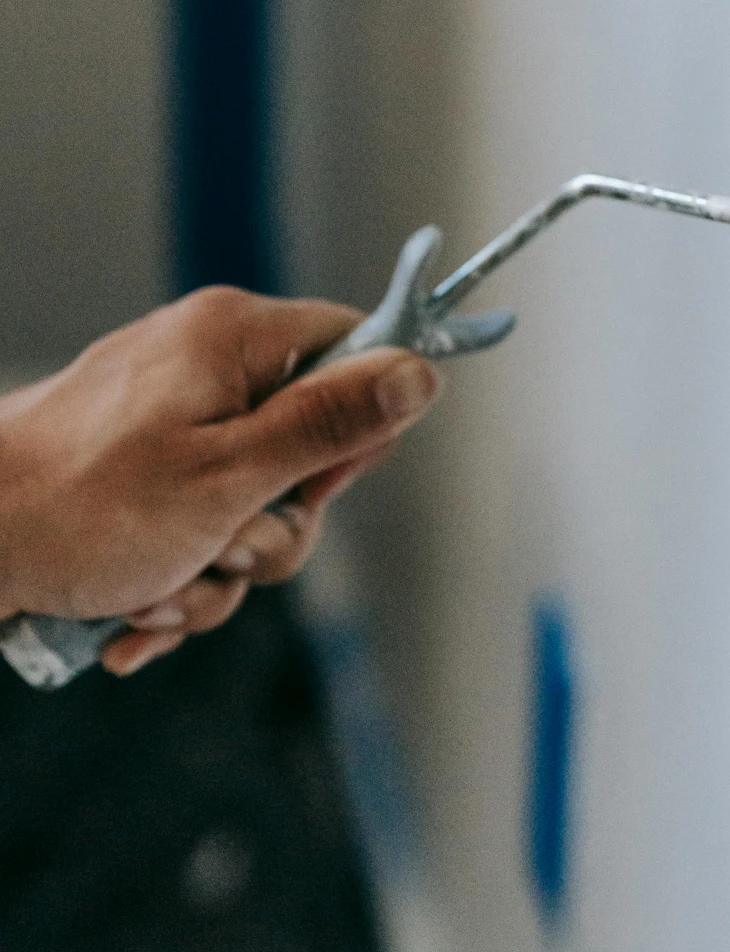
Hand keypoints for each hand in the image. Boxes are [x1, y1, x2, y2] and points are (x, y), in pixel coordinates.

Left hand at [0, 285, 441, 674]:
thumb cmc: (83, 506)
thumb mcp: (229, 476)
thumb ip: (331, 424)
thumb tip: (424, 371)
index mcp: (235, 339)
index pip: (354, 348)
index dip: (358, 426)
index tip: (319, 482)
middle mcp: (206, 369)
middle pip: (306, 452)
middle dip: (270, 532)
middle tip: (221, 548)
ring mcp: (170, 425)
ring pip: (251, 511)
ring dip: (215, 573)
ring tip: (155, 590)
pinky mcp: (138, 478)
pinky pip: (197, 532)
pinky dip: (174, 581)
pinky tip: (131, 613)